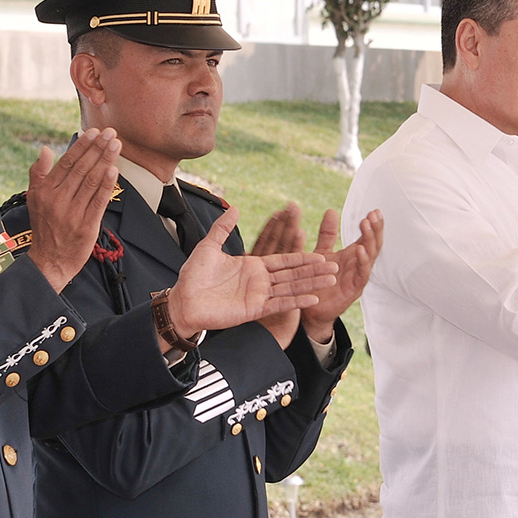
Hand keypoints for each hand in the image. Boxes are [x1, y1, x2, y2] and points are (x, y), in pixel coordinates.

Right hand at [24, 128, 120, 293]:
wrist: (49, 262)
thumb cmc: (44, 228)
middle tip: (111, 133)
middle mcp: (58, 200)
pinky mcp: (86, 226)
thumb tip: (46, 149)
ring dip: (105, 161)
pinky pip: (98, 202)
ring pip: (92, 182)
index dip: (82, 146)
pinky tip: (114, 170)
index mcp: (45, 191)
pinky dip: (107, 186)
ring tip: (116, 145)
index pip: (67, 163)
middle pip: (82, 169)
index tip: (95, 132)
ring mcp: (72, 213)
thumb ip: (39, 173)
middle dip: (98, 149)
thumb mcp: (34, 198)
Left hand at [166, 206, 336, 341]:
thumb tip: (235, 208)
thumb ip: (223, 228)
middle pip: (293, 273)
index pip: (283, 258)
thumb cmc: (193, 276)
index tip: (320, 251)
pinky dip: (297, 301)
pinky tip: (313, 298)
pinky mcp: (255, 309)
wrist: (183, 301)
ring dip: (312, 284)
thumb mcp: (209, 247)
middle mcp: (260, 281)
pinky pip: (280, 304)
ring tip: (331, 279)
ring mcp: (259, 296)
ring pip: (292, 288)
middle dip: (314, 269)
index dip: (301, 254)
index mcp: (253, 265)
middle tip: (334, 265)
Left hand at [300, 208, 383, 341]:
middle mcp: (358, 265)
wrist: (310, 308)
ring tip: (367, 225)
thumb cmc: (317, 280)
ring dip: (370, 241)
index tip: (374, 210)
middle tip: (375, 214)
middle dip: (376, 229)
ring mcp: (358, 277)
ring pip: (370, 257)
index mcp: (352, 256)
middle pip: (373, 245)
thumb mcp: (321, 252)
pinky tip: (360, 249)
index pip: (368, 238)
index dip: (373, 225)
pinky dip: (362, 261)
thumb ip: (327, 234)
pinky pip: (362, 274)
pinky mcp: (353, 290)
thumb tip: (331, 210)